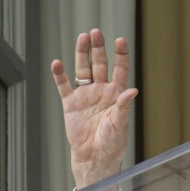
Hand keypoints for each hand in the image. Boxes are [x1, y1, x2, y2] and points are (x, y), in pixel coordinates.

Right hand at [51, 29, 137, 188]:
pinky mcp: (70, 104)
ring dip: (82, 54)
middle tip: (96, 32)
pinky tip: (57, 63)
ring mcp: (85, 95)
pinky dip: (60, 75)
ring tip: (82, 38)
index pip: (120, 69)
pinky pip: (64, 86)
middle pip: (99, 64)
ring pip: (83, 69)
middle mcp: (101, 90)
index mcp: (116, 94)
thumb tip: (132, 91)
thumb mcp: (120, 124)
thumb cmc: (112, 143)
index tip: (120, 41)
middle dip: (98, 48)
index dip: (120, 55)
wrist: (95, 157)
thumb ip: (124, 107)